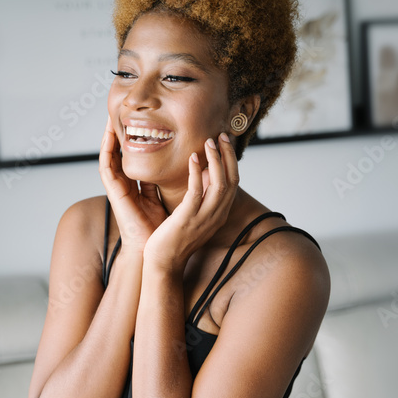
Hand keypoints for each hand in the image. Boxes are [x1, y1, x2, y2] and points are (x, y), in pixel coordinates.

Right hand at [99, 114, 167, 254]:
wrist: (155, 249)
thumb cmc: (162, 228)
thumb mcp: (166, 198)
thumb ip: (168, 182)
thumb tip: (184, 165)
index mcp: (138, 187)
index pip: (135, 159)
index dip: (136, 141)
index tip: (141, 123)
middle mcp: (126, 185)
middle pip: (120, 154)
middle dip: (122, 134)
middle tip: (123, 113)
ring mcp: (118, 188)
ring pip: (110, 155)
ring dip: (110, 136)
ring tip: (112, 116)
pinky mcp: (114, 192)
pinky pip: (106, 166)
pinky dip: (107, 149)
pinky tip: (109, 135)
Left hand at [143, 132, 238, 272]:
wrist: (164, 262)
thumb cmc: (175, 239)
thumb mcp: (194, 217)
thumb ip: (201, 200)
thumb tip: (201, 178)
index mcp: (219, 214)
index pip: (233, 183)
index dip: (231, 161)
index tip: (224, 143)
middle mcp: (217, 215)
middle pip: (231, 180)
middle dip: (228, 155)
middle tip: (221, 136)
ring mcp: (204, 218)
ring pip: (219, 183)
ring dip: (216, 160)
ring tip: (209, 142)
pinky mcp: (188, 218)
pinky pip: (197, 191)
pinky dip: (197, 172)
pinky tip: (193, 158)